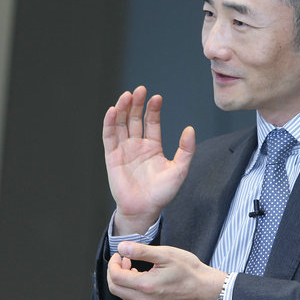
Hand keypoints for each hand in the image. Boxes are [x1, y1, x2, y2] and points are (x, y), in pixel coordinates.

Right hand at [103, 86, 195, 234]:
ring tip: (126, 96)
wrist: (144, 210)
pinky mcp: (112, 157)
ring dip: (122, 109)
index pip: (151, 121)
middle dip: (136, 104)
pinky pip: (109, 137)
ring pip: (121, 124)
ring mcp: (123, 150)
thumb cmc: (162, 193)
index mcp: (152, 146)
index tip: (157, 97)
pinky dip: (109, 123)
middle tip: (139, 90)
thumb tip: (190, 130)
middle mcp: (137, 145)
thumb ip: (186, 150)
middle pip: (134, 118)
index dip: (153, 109)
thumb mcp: (179, 170)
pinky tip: (112, 111)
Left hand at [107, 241, 227, 299]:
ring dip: (123, 280)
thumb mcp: (165, 253)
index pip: (116, 277)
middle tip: (123, 259)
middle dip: (115, 272)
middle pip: (115, 289)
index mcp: (146, 286)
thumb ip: (141, 251)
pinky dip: (132, 288)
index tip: (120, 254)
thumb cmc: (190, 270)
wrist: (206, 288)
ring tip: (133, 266)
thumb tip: (122, 247)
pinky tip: (143, 277)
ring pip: (124, 296)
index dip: (113, 263)